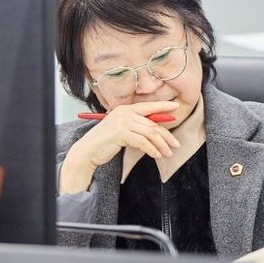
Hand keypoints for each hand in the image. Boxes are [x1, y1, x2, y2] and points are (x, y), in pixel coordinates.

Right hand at [59, 101, 180, 193]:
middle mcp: (124, 113)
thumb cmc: (104, 142)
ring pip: (150, 133)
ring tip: (167, 154)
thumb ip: (135, 126)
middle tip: (176, 145)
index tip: (176, 107)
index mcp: (125, 109)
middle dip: (166, 136)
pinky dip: (152, 150)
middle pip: (152, 123)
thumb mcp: (121, 130)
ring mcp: (122, 122)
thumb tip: (156, 130)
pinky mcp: (121, 133)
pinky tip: (156, 155)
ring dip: (161, 145)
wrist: (87, 151)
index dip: (163, 106)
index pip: (148, 106)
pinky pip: (143, 142)